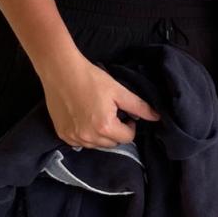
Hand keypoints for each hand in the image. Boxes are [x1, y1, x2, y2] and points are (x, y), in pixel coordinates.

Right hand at [39, 51, 159, 148]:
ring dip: (102, 135)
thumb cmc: (91, 78)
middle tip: (112, 113)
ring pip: (97, 145)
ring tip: (98, 114)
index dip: (130, 125)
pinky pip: (81, 142)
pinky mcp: (63, 135)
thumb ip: (139, 106)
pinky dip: (86, 135)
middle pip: (112, 143)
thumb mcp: (119, 91)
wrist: (61, 71)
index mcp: (104, 127)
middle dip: (116, 131)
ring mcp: (73, 137)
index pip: (127, 138)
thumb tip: (157, 117)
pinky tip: (85, 118)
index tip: (124, 113)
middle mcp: (88, 137)